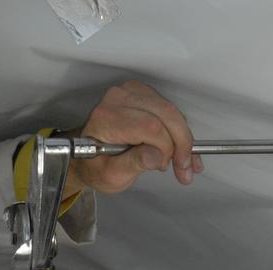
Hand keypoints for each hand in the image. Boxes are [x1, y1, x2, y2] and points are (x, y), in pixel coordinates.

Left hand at [66, 81, 203, 195]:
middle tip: (183, 168)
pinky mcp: (143, 94)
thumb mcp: (111, 175)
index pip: (150, 126)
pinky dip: (180, 131)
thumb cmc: (96, 165)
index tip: (169, 166)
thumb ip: (133, 164)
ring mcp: (132, 93)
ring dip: (183, 139)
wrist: (88, 156)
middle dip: (182, 144)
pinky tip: (183, 150)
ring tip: (182, 163)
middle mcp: (119, 100)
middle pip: (166, 114)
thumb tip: (157, 156)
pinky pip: (171, 111)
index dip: (167, 147)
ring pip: (172, 112)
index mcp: (107, 118)